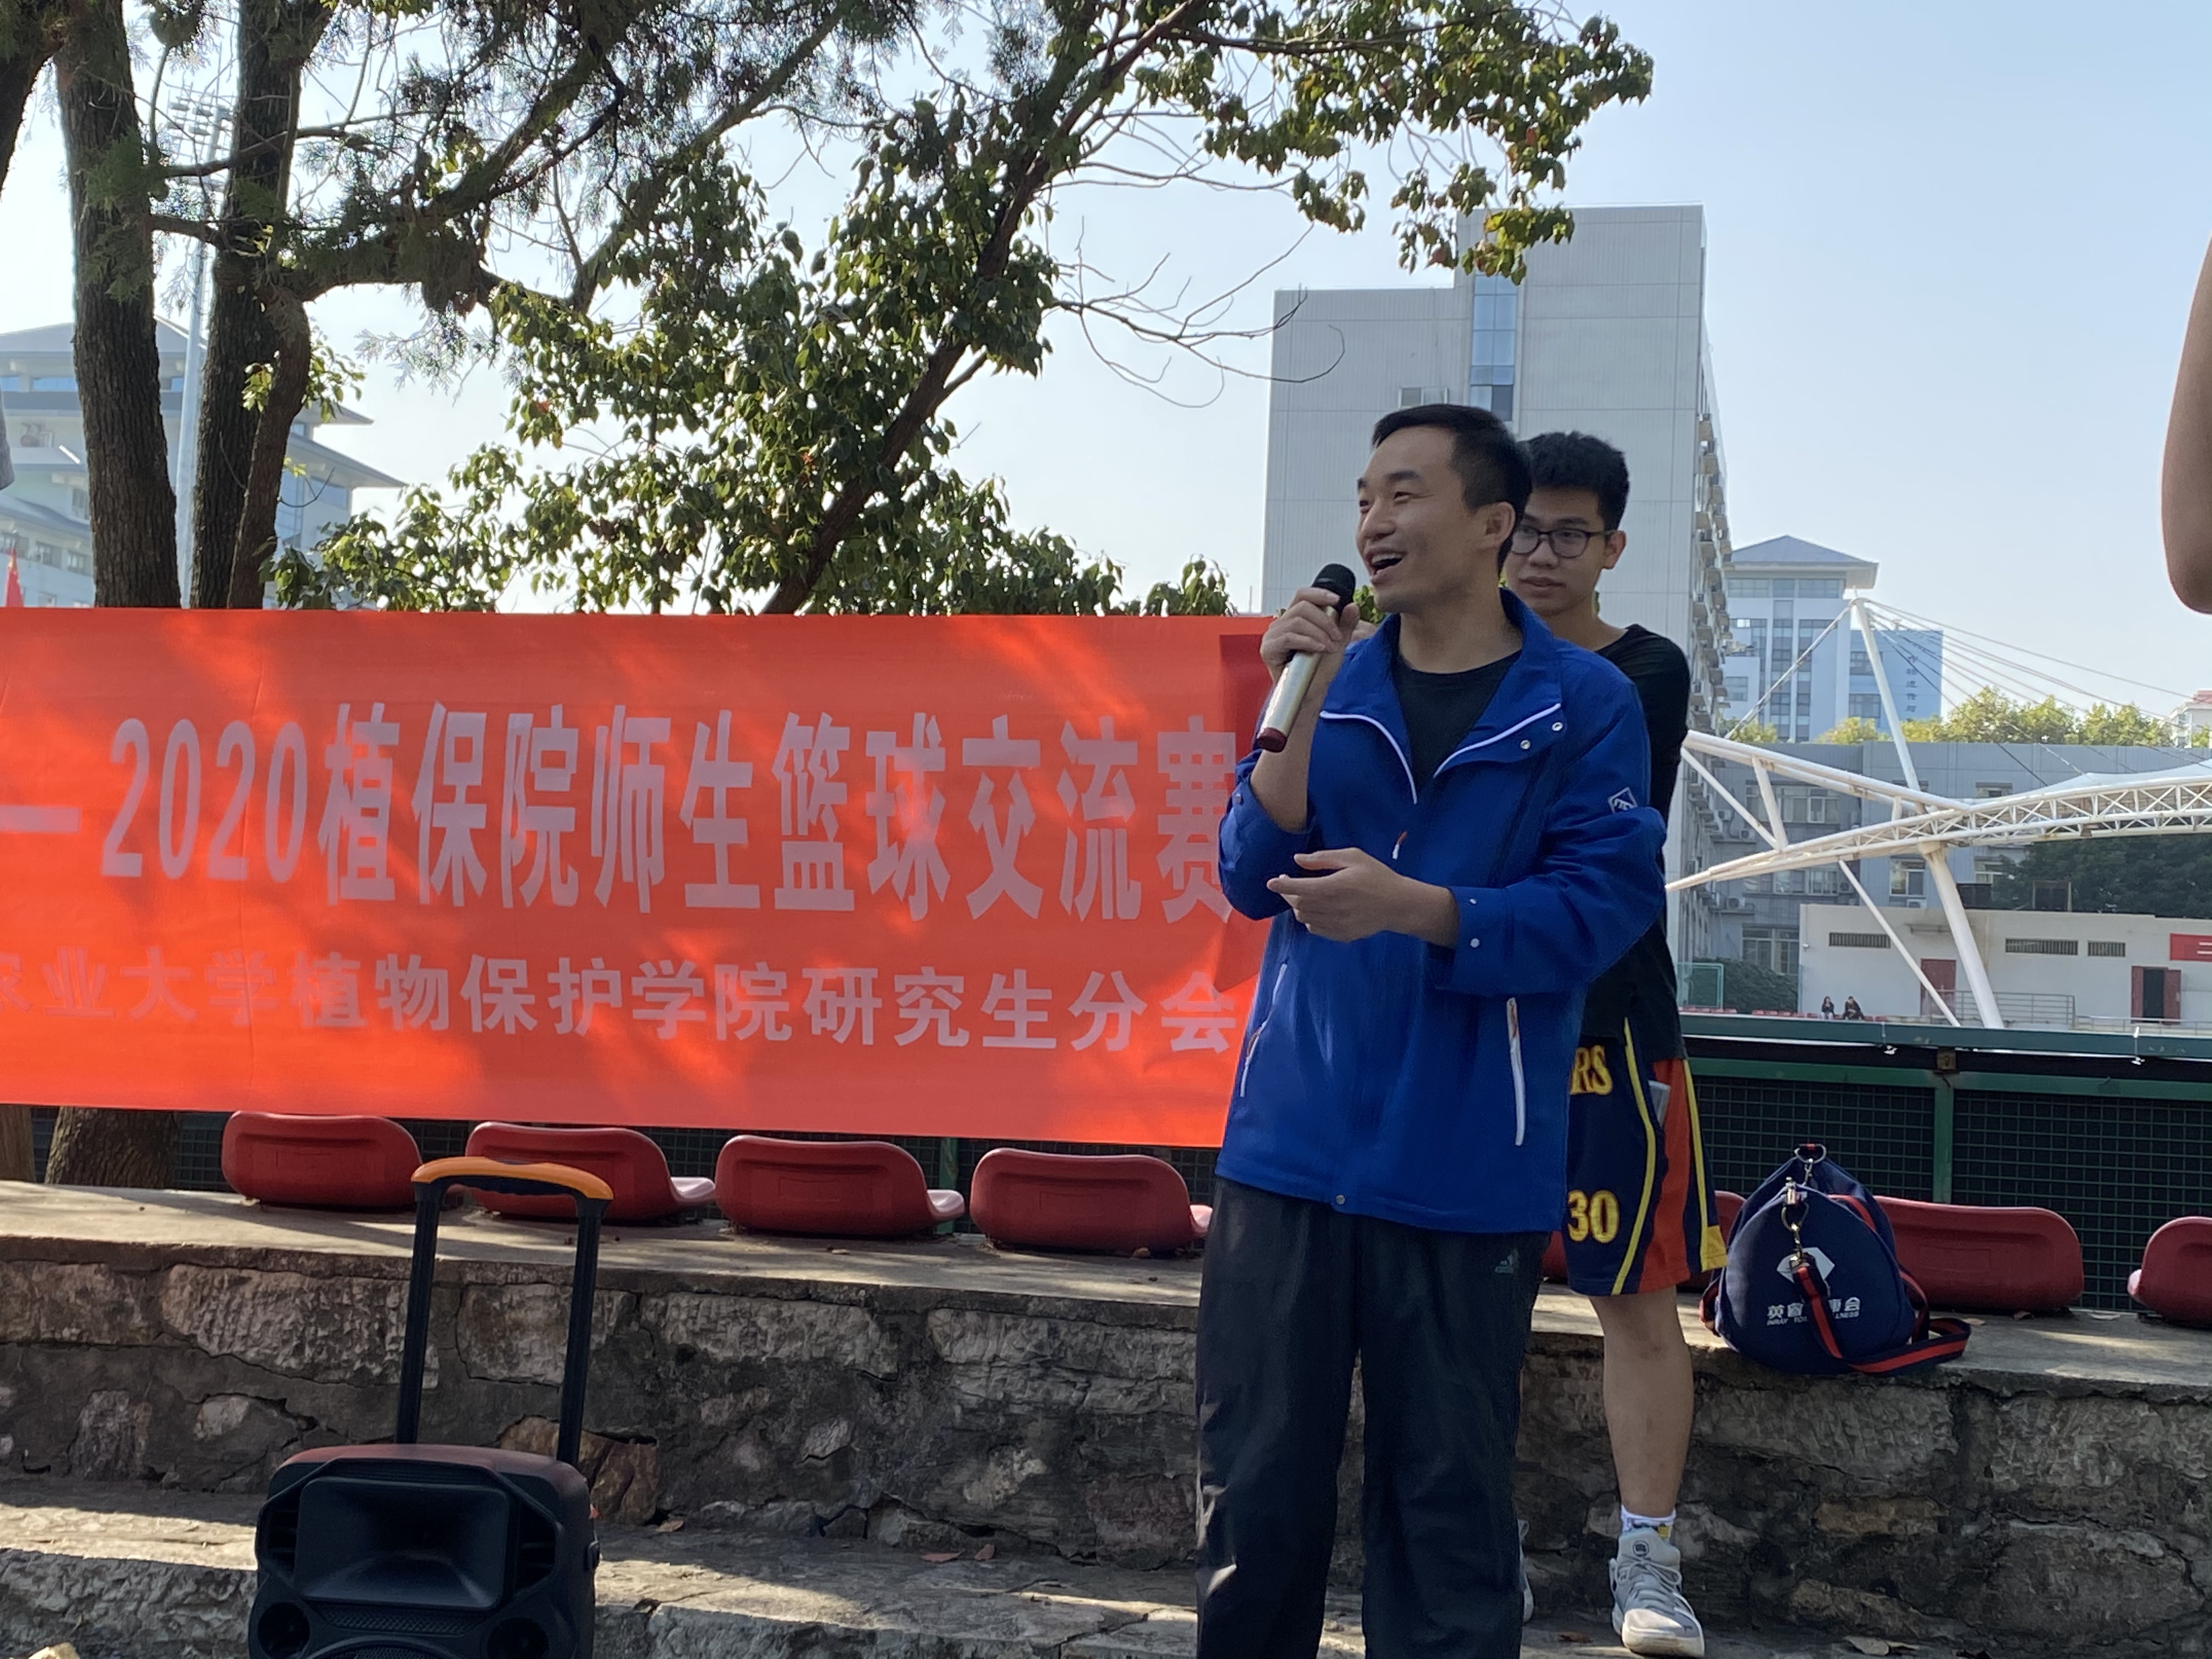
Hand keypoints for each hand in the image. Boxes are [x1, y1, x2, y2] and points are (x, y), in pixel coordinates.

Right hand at [1260, 586, 1360, 681]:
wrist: (1312, 692)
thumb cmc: (1319, 669)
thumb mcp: (1337, 642)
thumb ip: (1345, 624)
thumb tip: (1352, 606)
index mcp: (1295, 618)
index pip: (1302, 595)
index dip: (1319, 594)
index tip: (1337, 600)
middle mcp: (1281, 624)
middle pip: (1302, 606)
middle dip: (1325, 620)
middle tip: (1336, 636)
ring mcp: (1272, 636)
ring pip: (1297, 621)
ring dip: (1319, 633)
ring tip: (1329, 647)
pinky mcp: (1268, 649)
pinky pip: (1289, 637)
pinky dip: (1308, 641)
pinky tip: (1319, 649)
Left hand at [1266, 848, 1457, 944]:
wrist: (1399, 904)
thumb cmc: (1377, 876)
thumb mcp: (1353, 857)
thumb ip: (1323, 858)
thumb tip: (1297, 860)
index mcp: (1333, 886)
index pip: (1298, 888)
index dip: (1282, 886)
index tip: (1271, 882)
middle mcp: (1331, 908)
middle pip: (1298, 905)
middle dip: (1289, 895)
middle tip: (1289, 885)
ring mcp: (1336, 924)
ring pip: (1304, 918)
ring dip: (1300, 907)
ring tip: (1305, 896)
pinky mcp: (1341, 935)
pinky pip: (1315, 929)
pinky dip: (1310, 919)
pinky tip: (1319, 910)